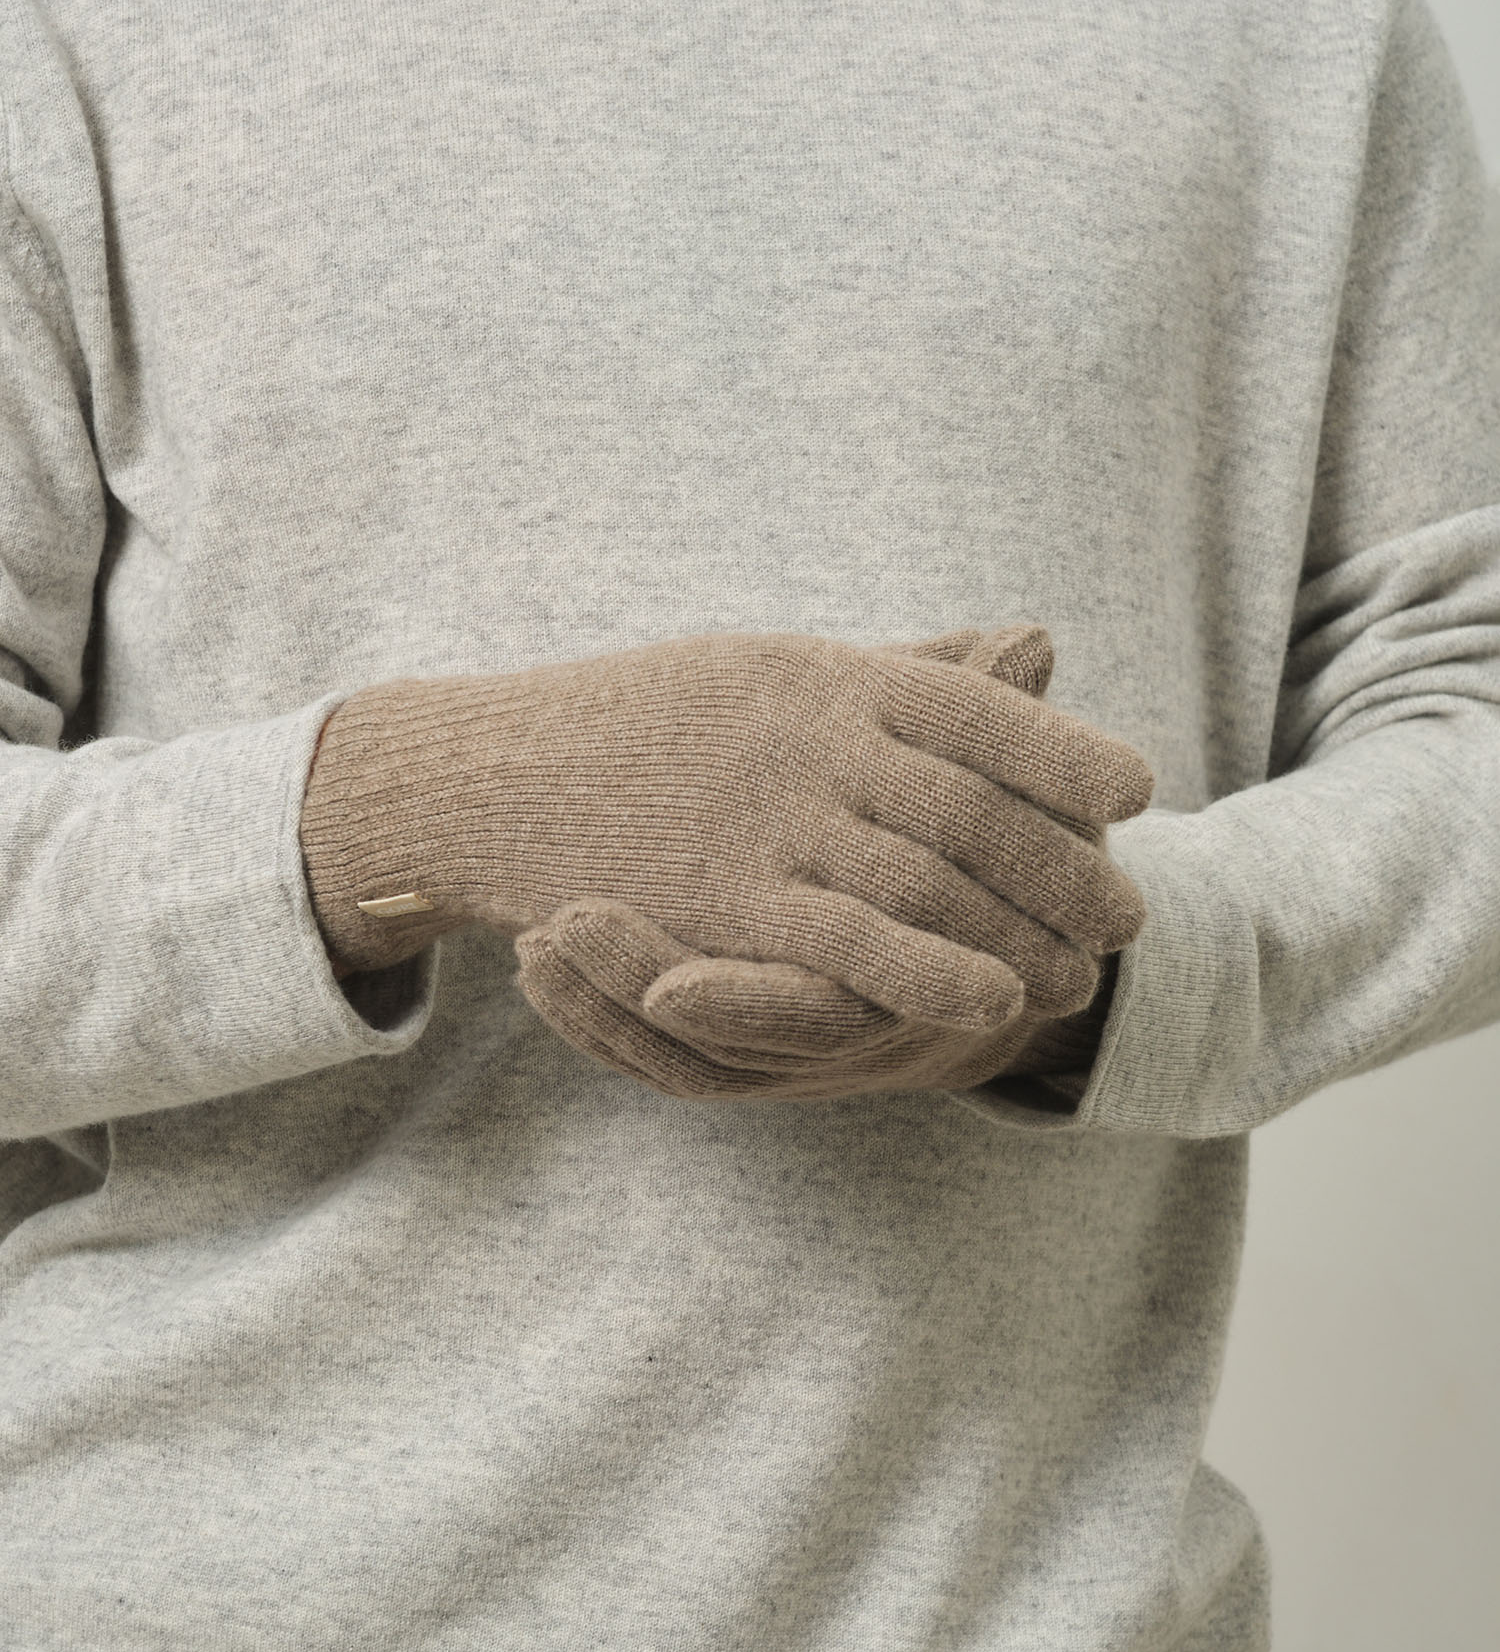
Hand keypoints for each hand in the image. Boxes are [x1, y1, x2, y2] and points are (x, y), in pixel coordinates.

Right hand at [301, 625, 1151, 1036]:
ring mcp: (768, 815)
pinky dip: (931, 971)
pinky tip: (993, 1005)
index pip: (977, 708)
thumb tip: (1026, 647)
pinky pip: (848, 942)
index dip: (1064, 753)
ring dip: (1023, 928)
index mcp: (826, 672)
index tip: (1137, 791)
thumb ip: (899, 672)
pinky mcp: (722, 900)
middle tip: (1129, 915)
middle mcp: (810, 735)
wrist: (500, 771)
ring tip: (1087, 973)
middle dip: (1064, 863)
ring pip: (928, 873)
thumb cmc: (646, 724)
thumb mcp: (773, 670)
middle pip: (975, 801)